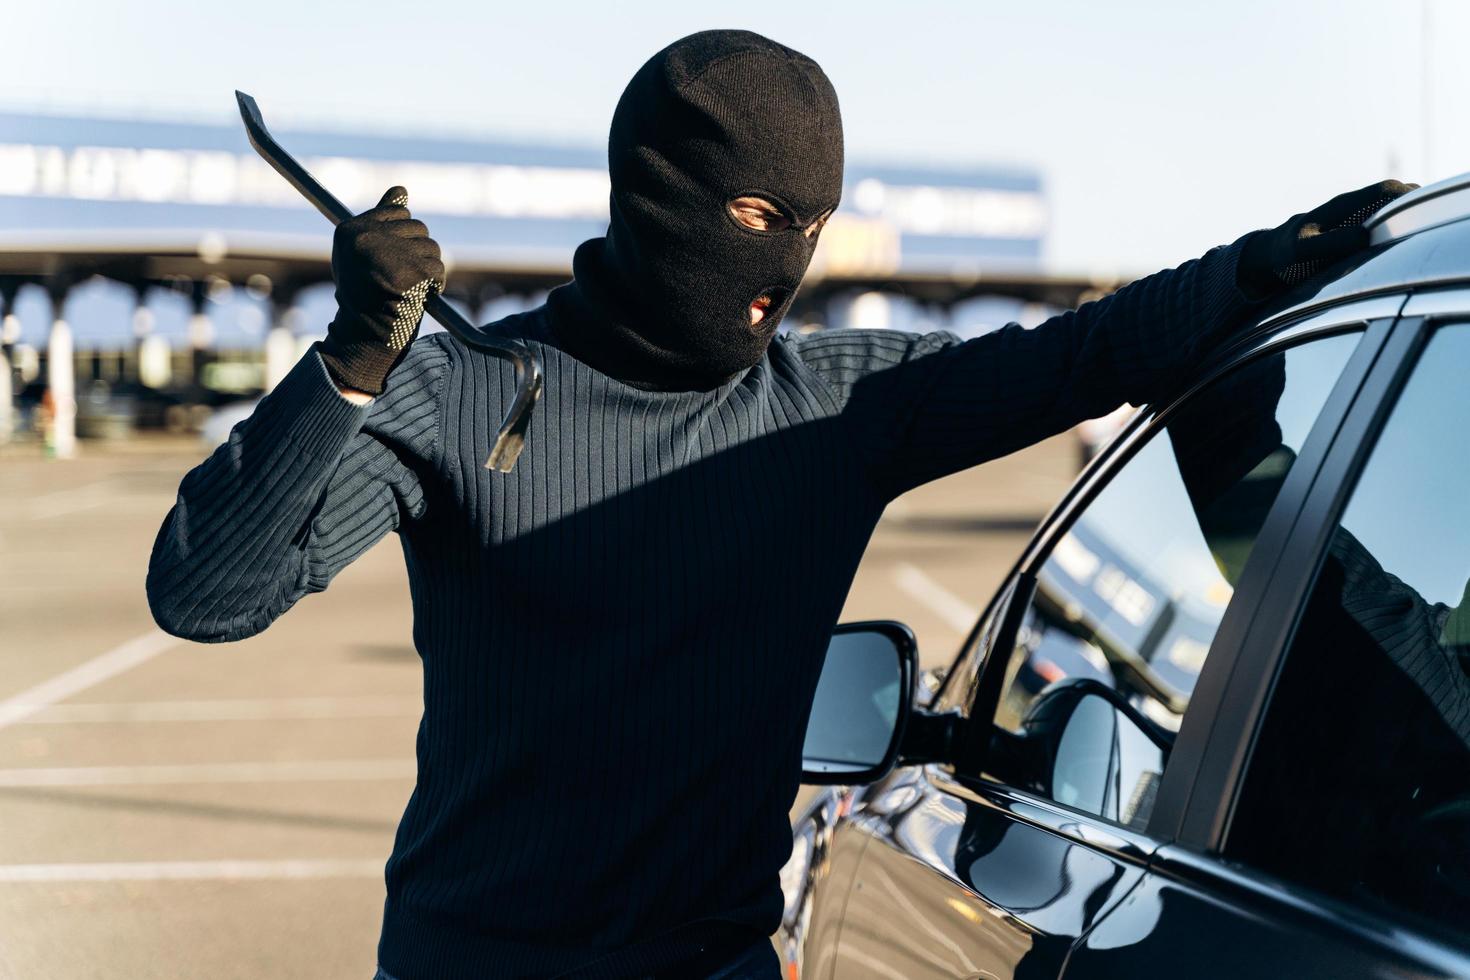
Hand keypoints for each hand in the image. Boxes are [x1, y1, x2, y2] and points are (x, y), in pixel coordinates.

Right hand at [321, 186, 444, 395]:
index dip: (404, 237)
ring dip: (429, 269)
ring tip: (409, 289)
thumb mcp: (364, 254)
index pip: (398, 211)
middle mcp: (367, 237)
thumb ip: (381, 222)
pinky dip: (436, 284)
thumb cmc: (365, 296)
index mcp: (350, 230)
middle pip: (419, 227)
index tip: (394, 259)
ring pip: (432, 248)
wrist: (364, 337)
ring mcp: (389, 254)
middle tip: (403, 278)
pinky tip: (420, 297)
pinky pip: (438, 268)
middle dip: (419, 253)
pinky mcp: (410, 273)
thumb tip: (401, 191)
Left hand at [1237, 180, 1417, 298]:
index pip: (1384, 190)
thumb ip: (1332, 243)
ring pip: (1386, 207)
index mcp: (1341, 206)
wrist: (1267, 256)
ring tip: (1424, 225)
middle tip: (1432, 217)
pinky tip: (1404, 238)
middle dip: (1414, 201)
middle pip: (1391, 194)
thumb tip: (1365, 235)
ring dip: (1406, 212)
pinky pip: (1379, 221)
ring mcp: (1350, 217)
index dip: (1407, 195)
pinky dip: (1395, 224)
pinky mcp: (1349, 230)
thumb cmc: (1284, 254)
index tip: (1425, 208)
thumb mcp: (1302, 250)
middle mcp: (1349, 207)